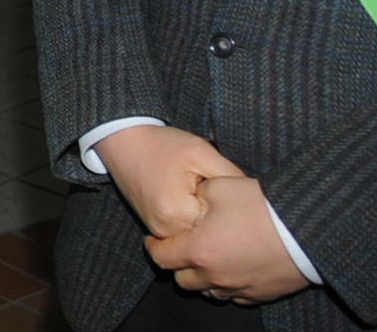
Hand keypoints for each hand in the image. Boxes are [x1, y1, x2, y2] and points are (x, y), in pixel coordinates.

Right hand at [95, 124, 245, 240]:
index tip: (233, 193)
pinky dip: (193, 219)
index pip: (221, 224)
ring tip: (207, 194)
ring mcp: (157, 231)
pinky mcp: (154, 227)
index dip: (231, 208)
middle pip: (209, 234)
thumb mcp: (201, 152)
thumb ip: (230, 175)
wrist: (122, 141)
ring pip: (196, 236)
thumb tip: (254, 198)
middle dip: (220, 217)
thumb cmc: (162, 144)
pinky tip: (195, 198)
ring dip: (206, 220)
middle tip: (224, 193)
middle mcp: (165, 230)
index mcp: (178, 214)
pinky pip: (183, 232)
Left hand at [148, 175, 310, 304]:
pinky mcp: (261, 294)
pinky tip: (233, 266)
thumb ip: (198, 194)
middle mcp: (215, 276)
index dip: (154, 246)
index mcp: (198, 251)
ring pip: (209, 291)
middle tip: (184, 247)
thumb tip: (193, 199)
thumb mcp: (220, 186)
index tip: (155, 238)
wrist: (308, 229)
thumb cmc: (260, 206)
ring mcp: (239, 288)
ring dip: (203, 276)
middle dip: (178, 264)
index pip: (161, 257)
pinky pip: (236, 296)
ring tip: (208, 257)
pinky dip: (228, 284)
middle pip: (183, 280)